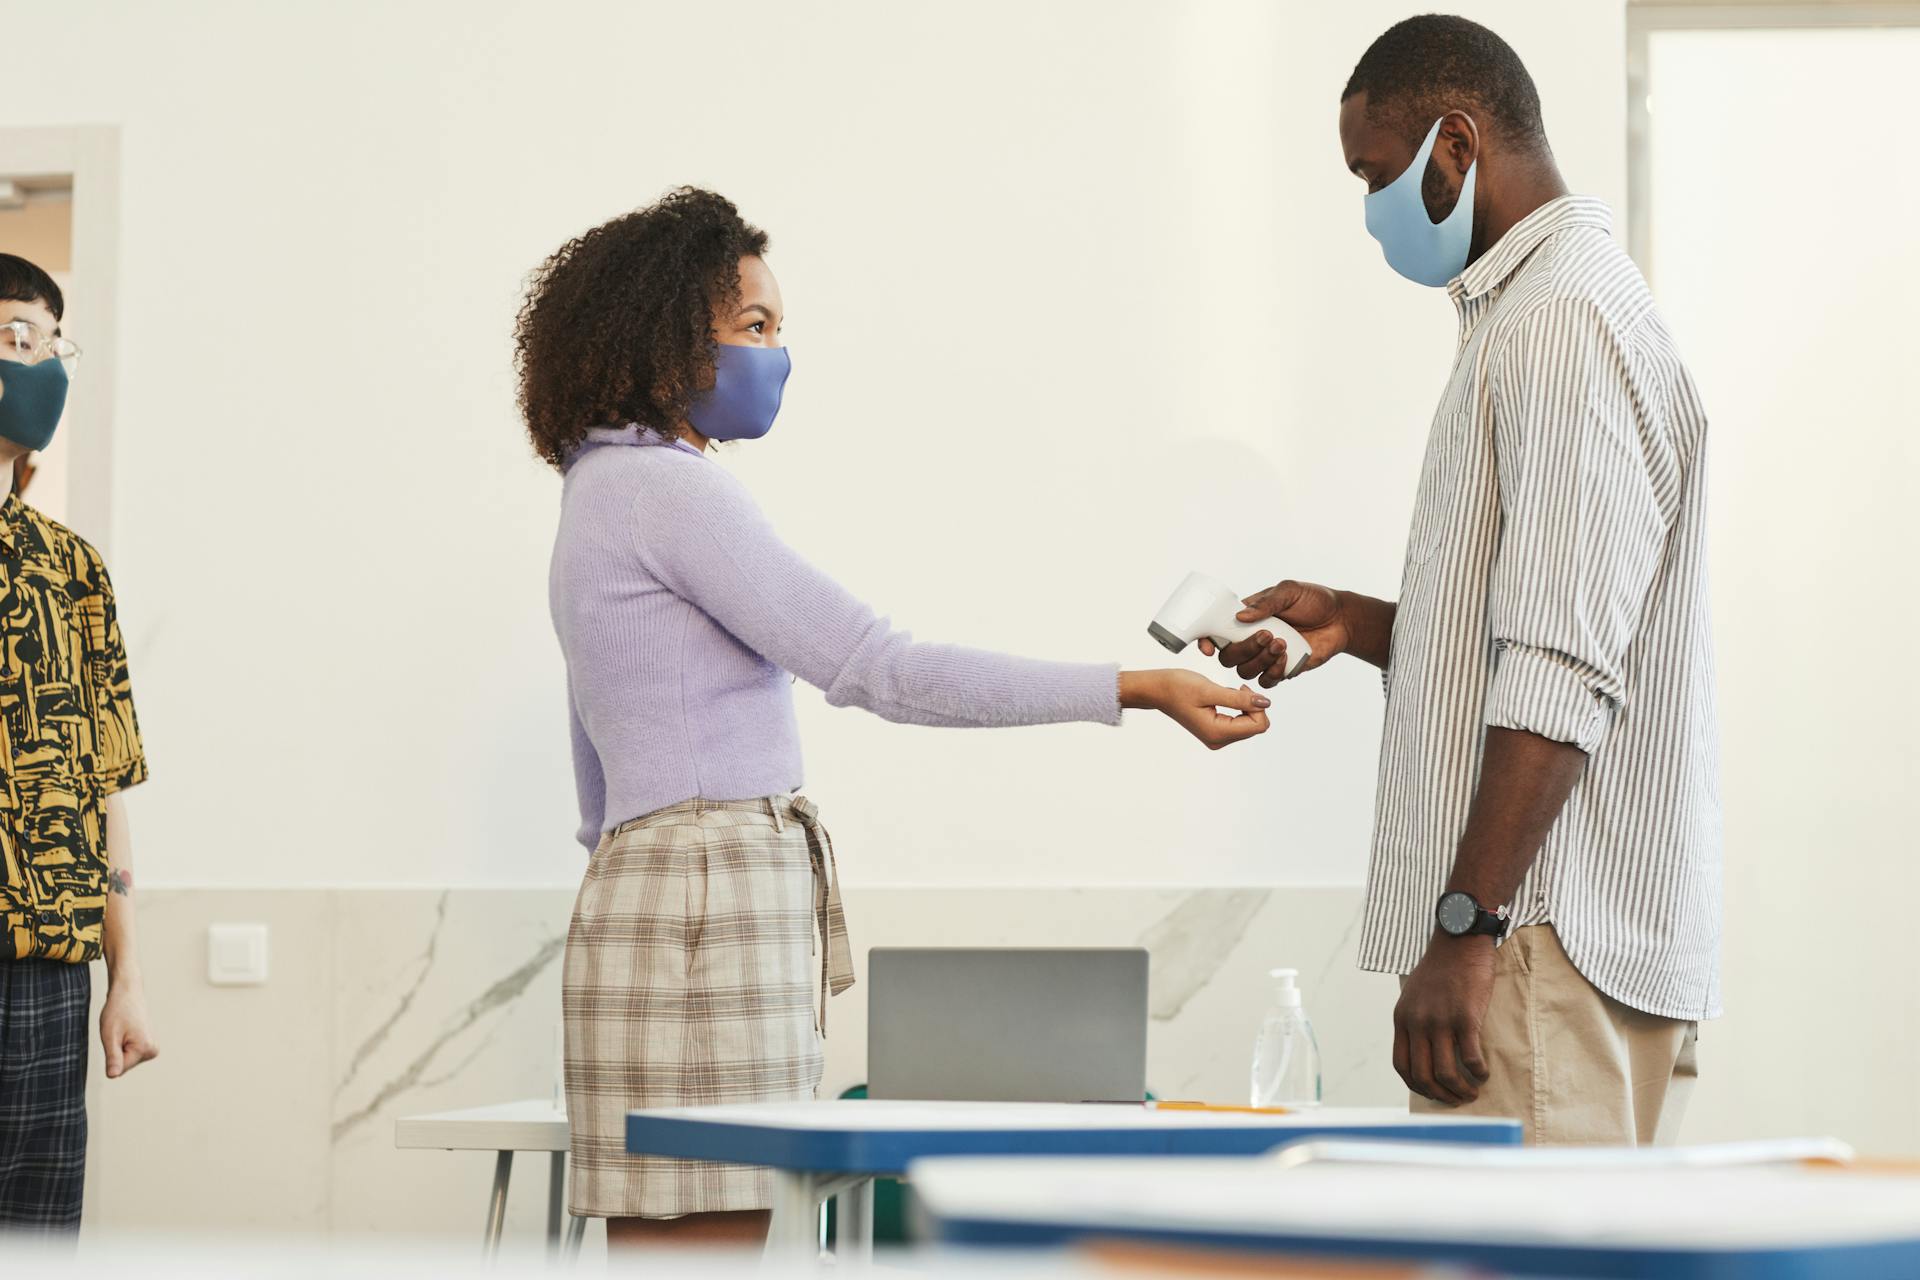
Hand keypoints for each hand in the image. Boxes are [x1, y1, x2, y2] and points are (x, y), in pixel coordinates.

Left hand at [100, 979, 158, 1078]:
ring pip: (126, 1060)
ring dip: (119, 1048)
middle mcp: (153, 1050)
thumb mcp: (110, 1036)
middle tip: (117, 1032)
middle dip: (115, 1052)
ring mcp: (152, 1047)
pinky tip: (126, 1031)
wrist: (127, 992)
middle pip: (124, 1065)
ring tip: (122, 1030)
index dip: (110, 1054)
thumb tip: (112, 1076)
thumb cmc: (117, 1011)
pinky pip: (130, 1053)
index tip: (114, 1036)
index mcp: (145, 1049)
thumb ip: (113, 1058)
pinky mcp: (149, 1044)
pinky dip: (123, 1045)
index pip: (119, 1068)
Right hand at [1120, 669, 1271, 749]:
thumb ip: (1239, 698)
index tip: (1242, 688)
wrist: (1157, 690)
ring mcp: (1216, 738)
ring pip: (1249, 725)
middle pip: (1255, 727)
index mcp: (1217, 733)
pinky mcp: (1215, 732)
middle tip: (1236, 688)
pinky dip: (1238, 709)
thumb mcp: (1209, 689)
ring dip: (1244, 706)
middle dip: (1252, 706)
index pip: (1258, 725)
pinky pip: (1239, 723)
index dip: (1257, 705)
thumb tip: (1266, 702)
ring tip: (1226, 692)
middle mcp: (1218, 740)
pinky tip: (1223, 697)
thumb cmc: (1177, 687)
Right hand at [1198, 579, 1348, 688]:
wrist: (1341, 618)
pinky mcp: (1281, 670)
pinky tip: (1287, 657)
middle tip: (1267, 635)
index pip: (1217, 633)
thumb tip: (1240, 617)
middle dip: (1244, 649)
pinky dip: (1274, 672)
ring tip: (1283, 643)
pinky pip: (1267, 681)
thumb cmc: (1313, 600)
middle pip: (1229, 658)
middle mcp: (1251, 640)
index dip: (1207, 642)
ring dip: (1261, 660)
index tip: (1208, 648)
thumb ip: (1265, 603)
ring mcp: (1265, 657)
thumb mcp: (1288, 591)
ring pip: (1245, 671)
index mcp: (1246, 619)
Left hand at [1391, 934, 1493, 1105]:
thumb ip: (1414, 1021)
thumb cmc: (1441, 969)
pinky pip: (1470, 1058)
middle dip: (1440, 1095)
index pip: (1401, 1065)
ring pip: (1446, 1073)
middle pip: (1423, 1075)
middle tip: (1457, 1099)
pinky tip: (1483, 1073)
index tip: (1432, 1091)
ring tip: (1472, 1092)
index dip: (1416, 1085)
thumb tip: (1425, 1053)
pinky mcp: (1465, 1017)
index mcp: (1401, 1018)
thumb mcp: (1414, 995)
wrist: (1459, 941)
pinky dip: (1478, 1072)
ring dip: (1461, 1090)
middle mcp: (1416, 1023)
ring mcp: (1440, 1021)